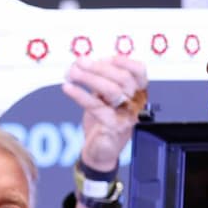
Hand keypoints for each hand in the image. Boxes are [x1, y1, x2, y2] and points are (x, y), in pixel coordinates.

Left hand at [61, 56, 148, 171]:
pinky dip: (80, 95)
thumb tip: (87, 61)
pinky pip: (96, 107)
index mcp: (137, 92)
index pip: (139, 71)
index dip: (124, 61)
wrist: (101, 151)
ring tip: (73, 73)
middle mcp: (135, 103)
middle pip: (123, 78)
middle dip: (99, 67)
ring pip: (112, 90)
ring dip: (89, 78)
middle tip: (80, 63)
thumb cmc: (104, 122)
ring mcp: (126, 116)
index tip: (105, 57)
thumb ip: (103, 81)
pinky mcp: (113, 127)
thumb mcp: (105, 97)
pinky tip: (69, 89)